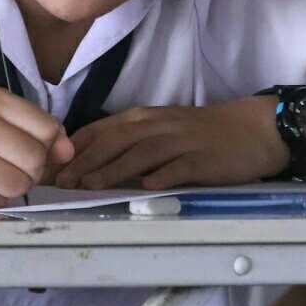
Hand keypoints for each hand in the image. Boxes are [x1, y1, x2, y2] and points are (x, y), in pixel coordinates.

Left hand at [54, 96, 287, 190]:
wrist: (252, 129)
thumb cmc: (201, 133)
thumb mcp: (161, 130)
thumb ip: (129, 143)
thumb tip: (89, 165)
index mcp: (144, 118)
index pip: (101, 130)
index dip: (76, 149)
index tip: (53, 168)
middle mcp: (158, 126)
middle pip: (115, 141)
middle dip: (86, 162)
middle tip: (62, 183)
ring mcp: (181, 142)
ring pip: (141, 153)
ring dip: (114, 169)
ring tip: (91, 186)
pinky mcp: (203, 159)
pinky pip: (180, 167)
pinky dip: (162, 176)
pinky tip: (146, 187)